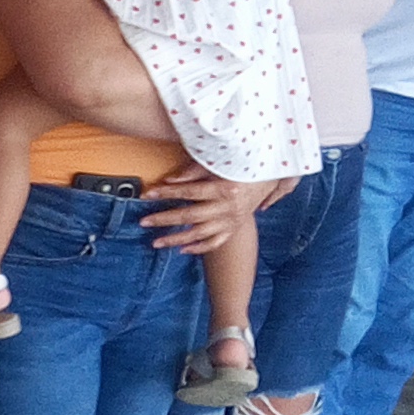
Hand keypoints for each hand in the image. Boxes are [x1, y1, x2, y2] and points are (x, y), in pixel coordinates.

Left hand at [139, 169, 260, 256]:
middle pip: (190, 216)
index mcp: (225, 188)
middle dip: (164, 219)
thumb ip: (195, 171)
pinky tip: (181, 249)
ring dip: (175, 239)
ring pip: (199, 234)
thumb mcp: (221, 165)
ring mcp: (231, 221)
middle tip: (144, 221)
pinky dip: (198, 248)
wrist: (269, 180)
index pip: (189, 192)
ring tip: (156, 242)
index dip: (166, 193)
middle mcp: (228, 208)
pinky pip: (214, 243)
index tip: (147, 194)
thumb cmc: (243, 168)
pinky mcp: (234, 228)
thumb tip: (169, 179)